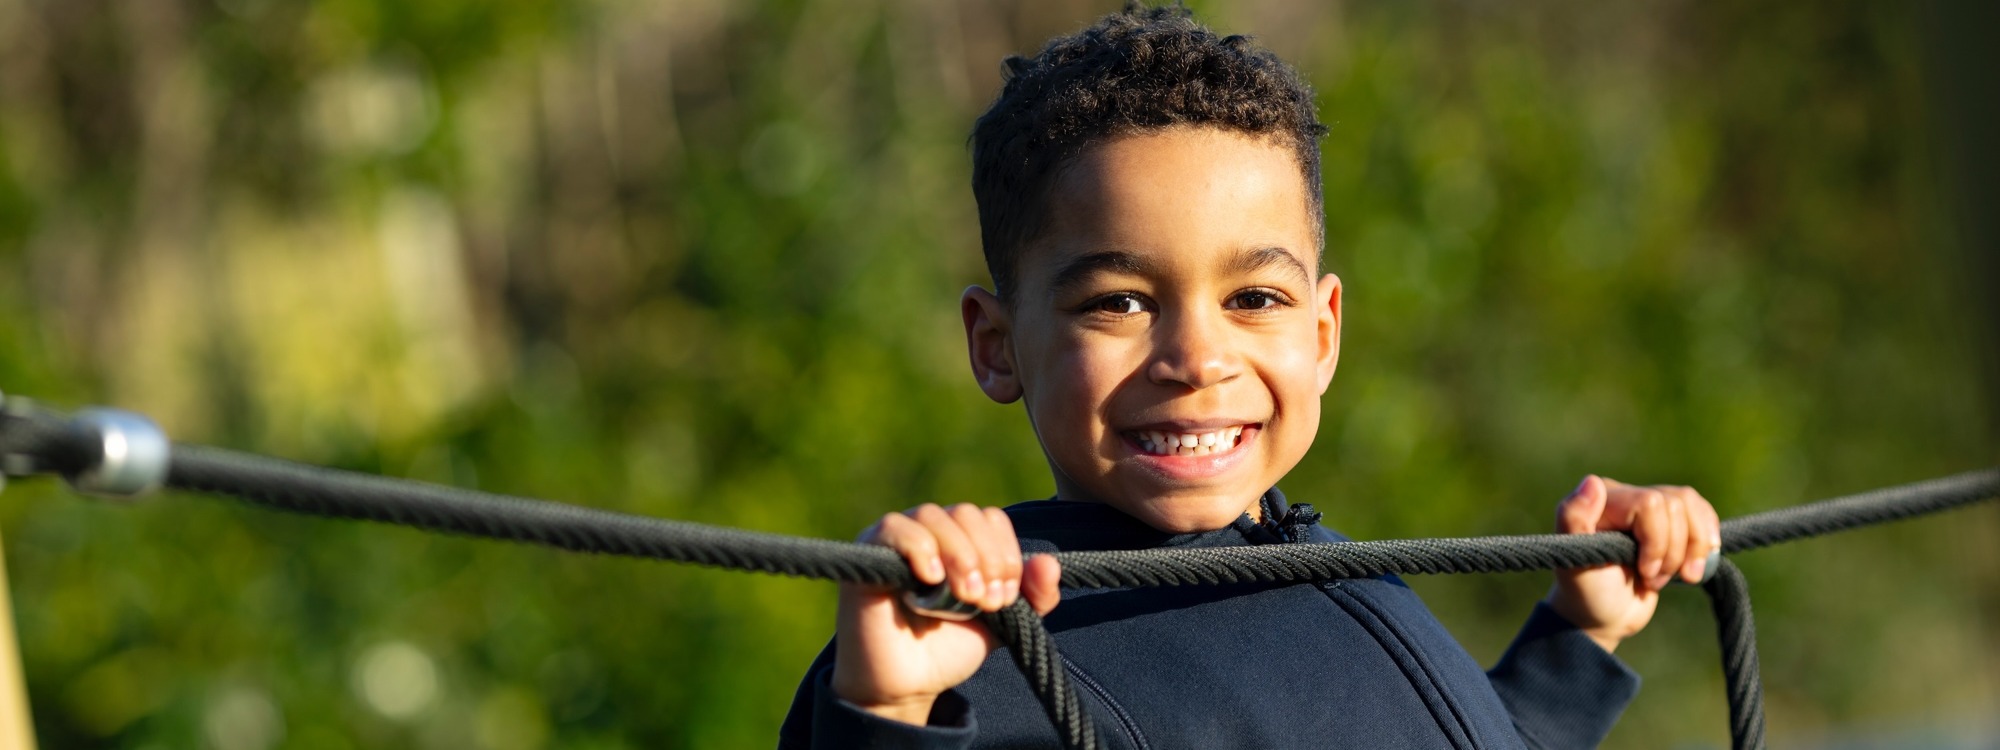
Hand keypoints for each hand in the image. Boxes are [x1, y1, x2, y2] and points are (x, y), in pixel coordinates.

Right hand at [830, 503, 1062, 724]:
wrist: (907, 685)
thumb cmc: (949, 648)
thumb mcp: (1002, 623)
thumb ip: (1033, 597)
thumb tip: (1050, 563)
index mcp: (962, 540)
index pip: (992, 519)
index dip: (1006, 554)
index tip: (1005, 597)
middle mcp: (930, 531)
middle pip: (968, 513)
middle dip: (987, 558)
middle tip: (985, 602)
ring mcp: (897, 538)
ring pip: (936, 516)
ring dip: (960, 556)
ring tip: (963, 597)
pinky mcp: (868, 552)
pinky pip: (896, 528)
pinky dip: (920, 548)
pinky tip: (930, 579)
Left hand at [1546, 476, 1720, 653]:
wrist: (1605, 615)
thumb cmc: (1586, 592)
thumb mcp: (1574, 565)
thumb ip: (1573, 521)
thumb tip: (1592, 481)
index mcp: (1600, 499)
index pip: (1651, 504)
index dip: (1657, 542)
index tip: (1645, 572)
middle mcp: (1626, 495)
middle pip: (1676, 506)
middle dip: (1672, 552)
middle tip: (1652, 579)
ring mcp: (1650, 508)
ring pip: (1692, 507)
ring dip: (1692, 550)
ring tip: (1678, 576)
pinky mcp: (1670, 521)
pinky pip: (1700, 512)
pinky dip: (1706, 539)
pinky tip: (1697, 562)